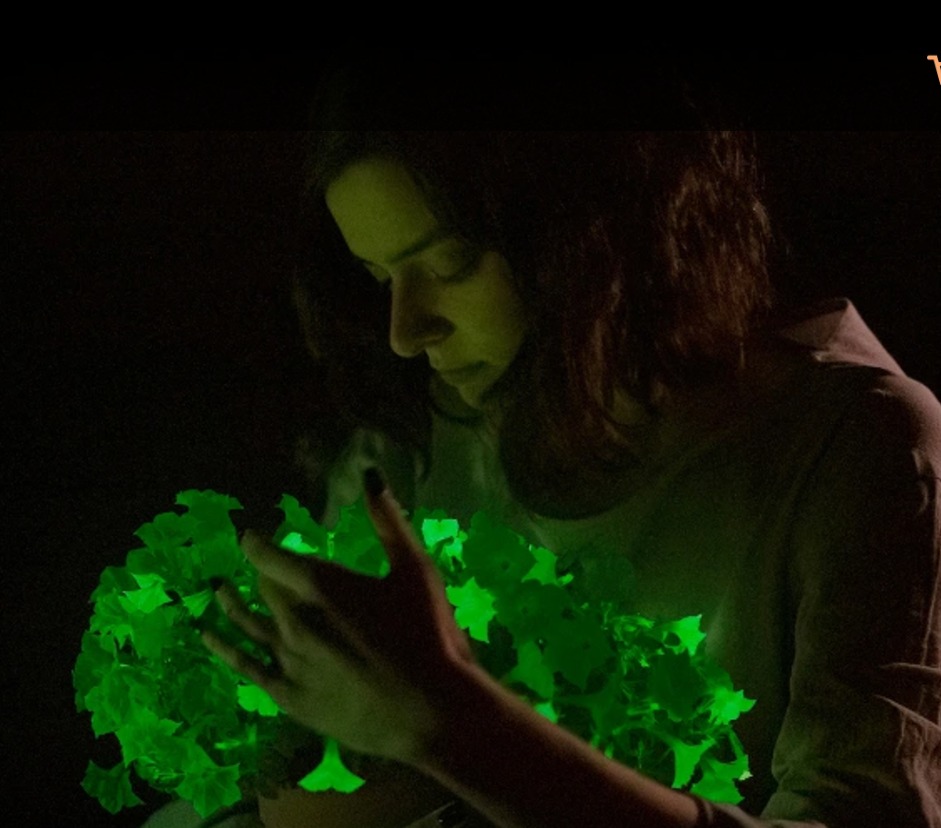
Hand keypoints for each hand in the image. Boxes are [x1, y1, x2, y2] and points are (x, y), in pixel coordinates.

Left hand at [201, 469, 474, 763]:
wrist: (431, 711)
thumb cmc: (429, 634)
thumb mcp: (414, 570)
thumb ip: (388, 521)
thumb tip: (370, 474)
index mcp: (322, 584)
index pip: (269, 554)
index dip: (258, 540)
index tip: (252, 533)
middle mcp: (295, 619)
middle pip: (264, 588)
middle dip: (260, 572)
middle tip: (257, 563)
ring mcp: (288, 660)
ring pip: (248, 624)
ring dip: (231, 605)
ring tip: (217, 592)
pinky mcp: (288, 696)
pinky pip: (246, 666)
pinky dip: (225, 649)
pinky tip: (210, 637)